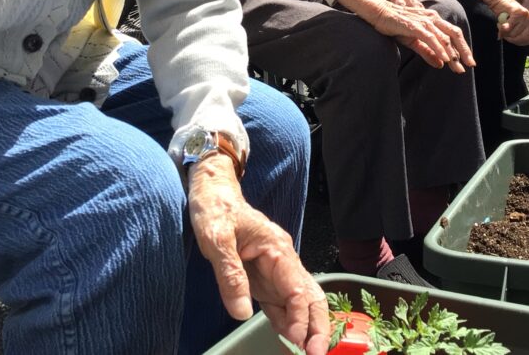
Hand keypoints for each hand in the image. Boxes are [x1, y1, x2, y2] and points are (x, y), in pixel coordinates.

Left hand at [187, 155, 329, 354]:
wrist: (211, 190)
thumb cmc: (215, 208)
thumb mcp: (216, 239)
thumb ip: (230, 275)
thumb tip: (242, 312)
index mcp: (277, 249)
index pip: (298, 289)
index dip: (301, 317)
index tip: (299, 342)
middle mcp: (282, 261)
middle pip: (310, 297)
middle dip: (317, 326)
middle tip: (316, 353)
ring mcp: (274, 270)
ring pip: (298, 303)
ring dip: (304, 328)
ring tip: (306, 353)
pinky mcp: (262, 277)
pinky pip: (280, 303)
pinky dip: (287, 322)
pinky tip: (290, 340)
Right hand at [368, 0, 475, 72]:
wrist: (378, 12)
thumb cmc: (394, 24)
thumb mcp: (414, 41)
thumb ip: (428, 52)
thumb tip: (441, 65)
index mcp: (433, 20)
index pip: (453, 34)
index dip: (462, 48)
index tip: (467, 63)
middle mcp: (432, 19)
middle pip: (454, 34)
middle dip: (464, 51)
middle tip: (470, 65)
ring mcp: (424, 22)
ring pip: (444, 38)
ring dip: (453, 53)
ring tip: (458, 66)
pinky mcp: (414, 26)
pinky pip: (431, 38)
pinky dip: (439, 49)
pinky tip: (445, 59)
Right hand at [494, 0, 528, 46]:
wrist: (501, 0)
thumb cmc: (508, 15)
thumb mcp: (518, 29)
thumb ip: (523, 37)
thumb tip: (527, 51)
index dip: (520, 42)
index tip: (512, 38)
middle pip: (525, 40)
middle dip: (513, 39)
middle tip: (507, 33)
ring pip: (515, 35)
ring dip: (506, 32)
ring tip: (504, 25)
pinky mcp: (520, 13)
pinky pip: (509, 28)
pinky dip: (502, 28)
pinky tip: (501, 23)